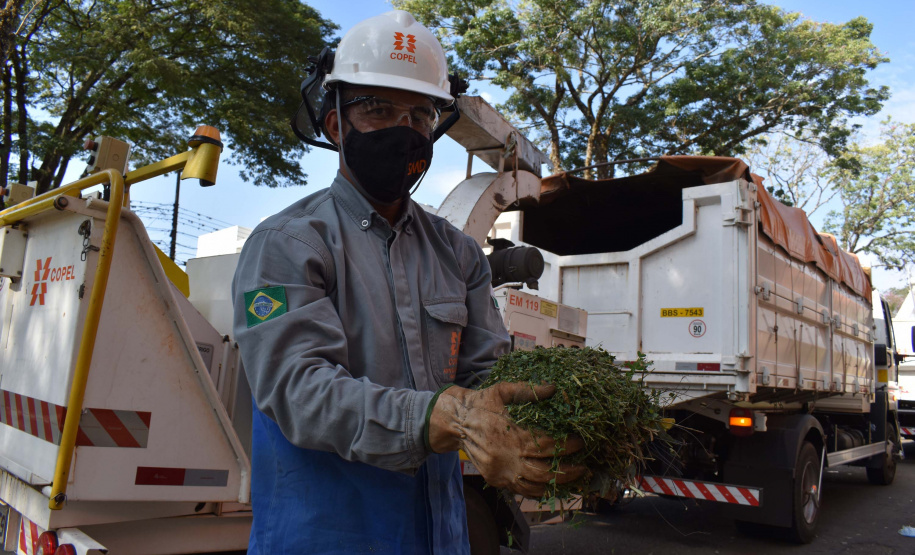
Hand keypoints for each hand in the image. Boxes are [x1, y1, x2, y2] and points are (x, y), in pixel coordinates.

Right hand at [428, 382, 585, 497]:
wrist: (456, 421)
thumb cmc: (482, 403)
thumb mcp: (502, 390)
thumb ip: (527, 391)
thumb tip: (553, 388)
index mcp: (511, 435)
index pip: (547, 446)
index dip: (567, 446)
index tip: (580, 442)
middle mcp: (507, 457)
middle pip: (544, 471)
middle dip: (567, 471)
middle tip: (584, 467)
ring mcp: (500, 472)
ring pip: (534, 485)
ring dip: (556, 484)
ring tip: (572, 479)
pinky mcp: (495, 480)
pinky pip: (521, 490)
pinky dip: (538, 491)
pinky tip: (550, 486)